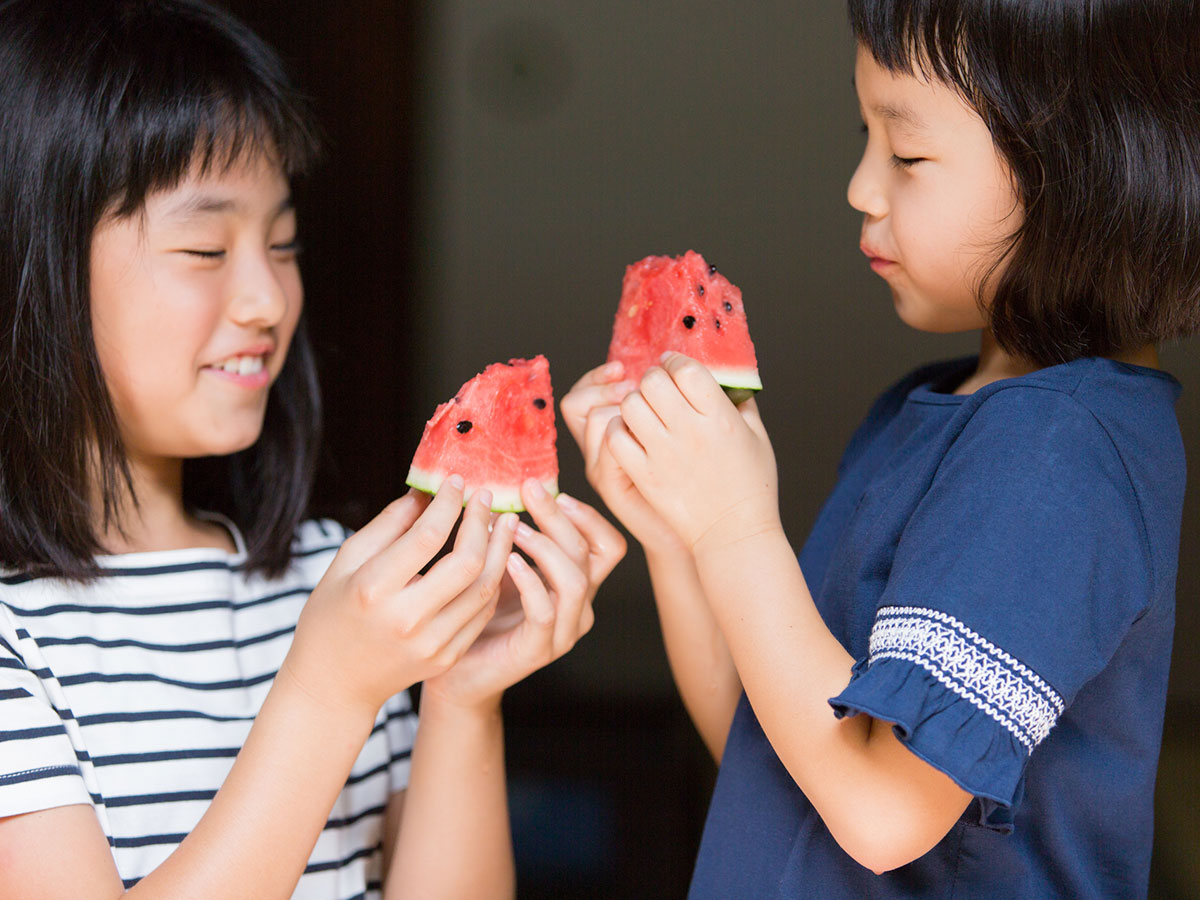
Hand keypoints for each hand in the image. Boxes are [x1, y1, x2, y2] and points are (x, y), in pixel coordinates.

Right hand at [280, 479, 514, 718]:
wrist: (334, 684)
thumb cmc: (333, 615)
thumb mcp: (345, 562)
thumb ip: (388, 525)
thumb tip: (425, 492)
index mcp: (374, 590)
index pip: (427, 537)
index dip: (448, 503)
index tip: (456, 482)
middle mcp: (407, 619)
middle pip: (466, 562)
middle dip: (482, 522)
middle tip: (486, 497)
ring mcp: (431, 643)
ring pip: (484, 588)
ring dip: (499, 550)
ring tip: (503, 523)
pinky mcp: (447, 657)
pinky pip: (482, 612)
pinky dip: (492, 580)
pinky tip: (493, 558)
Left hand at [421, 478, 625, 712]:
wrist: (456, 672)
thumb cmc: (477, 612)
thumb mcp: (501, 564)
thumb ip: (514, 533)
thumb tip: (508, 480)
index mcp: (577, 583)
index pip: (607, 544)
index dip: (587, 516)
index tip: (552, 491)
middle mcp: (579, 606)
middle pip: (591, 552)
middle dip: (559, 516)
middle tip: (528, 490)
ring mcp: (563, 631)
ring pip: (576, 580)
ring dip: (545, 546)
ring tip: (514, 526)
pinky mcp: (538, 650)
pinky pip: (546, 612)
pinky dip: (530, 581)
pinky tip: (508, 561)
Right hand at [560, 361, 686, 554]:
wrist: (705, 531)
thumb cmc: (700, 482)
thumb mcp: (685, 435)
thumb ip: (679, 403)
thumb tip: (682, 365)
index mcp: (615, 434)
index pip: (585, 393)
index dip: (599, 376)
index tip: (623, 369)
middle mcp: (600, 451)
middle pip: (578, 401)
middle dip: (603, 384)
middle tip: (628, 383)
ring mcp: (604, 469)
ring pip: (595, 418)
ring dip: (617, 405)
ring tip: (641, 406)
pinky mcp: (614, 485)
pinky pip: (610, 446)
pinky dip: (625, 432)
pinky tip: (647, 432)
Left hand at [607, 353, 781, 553]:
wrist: (734, 535)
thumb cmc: (751, 487)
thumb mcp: (757, 438)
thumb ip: (741, 403)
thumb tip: (727, 378)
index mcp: (721, 418)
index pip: (686, 370)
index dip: (674, 361)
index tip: (670, 365)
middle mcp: (690, 432)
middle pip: (653, 382)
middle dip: (651, 379)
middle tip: (654, 389)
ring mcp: (663, 455)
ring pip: (630, 406)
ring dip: (633, 403)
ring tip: (642, 412)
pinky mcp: (644, 476)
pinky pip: (615, 438)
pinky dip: (617, 430)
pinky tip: (630, 435)